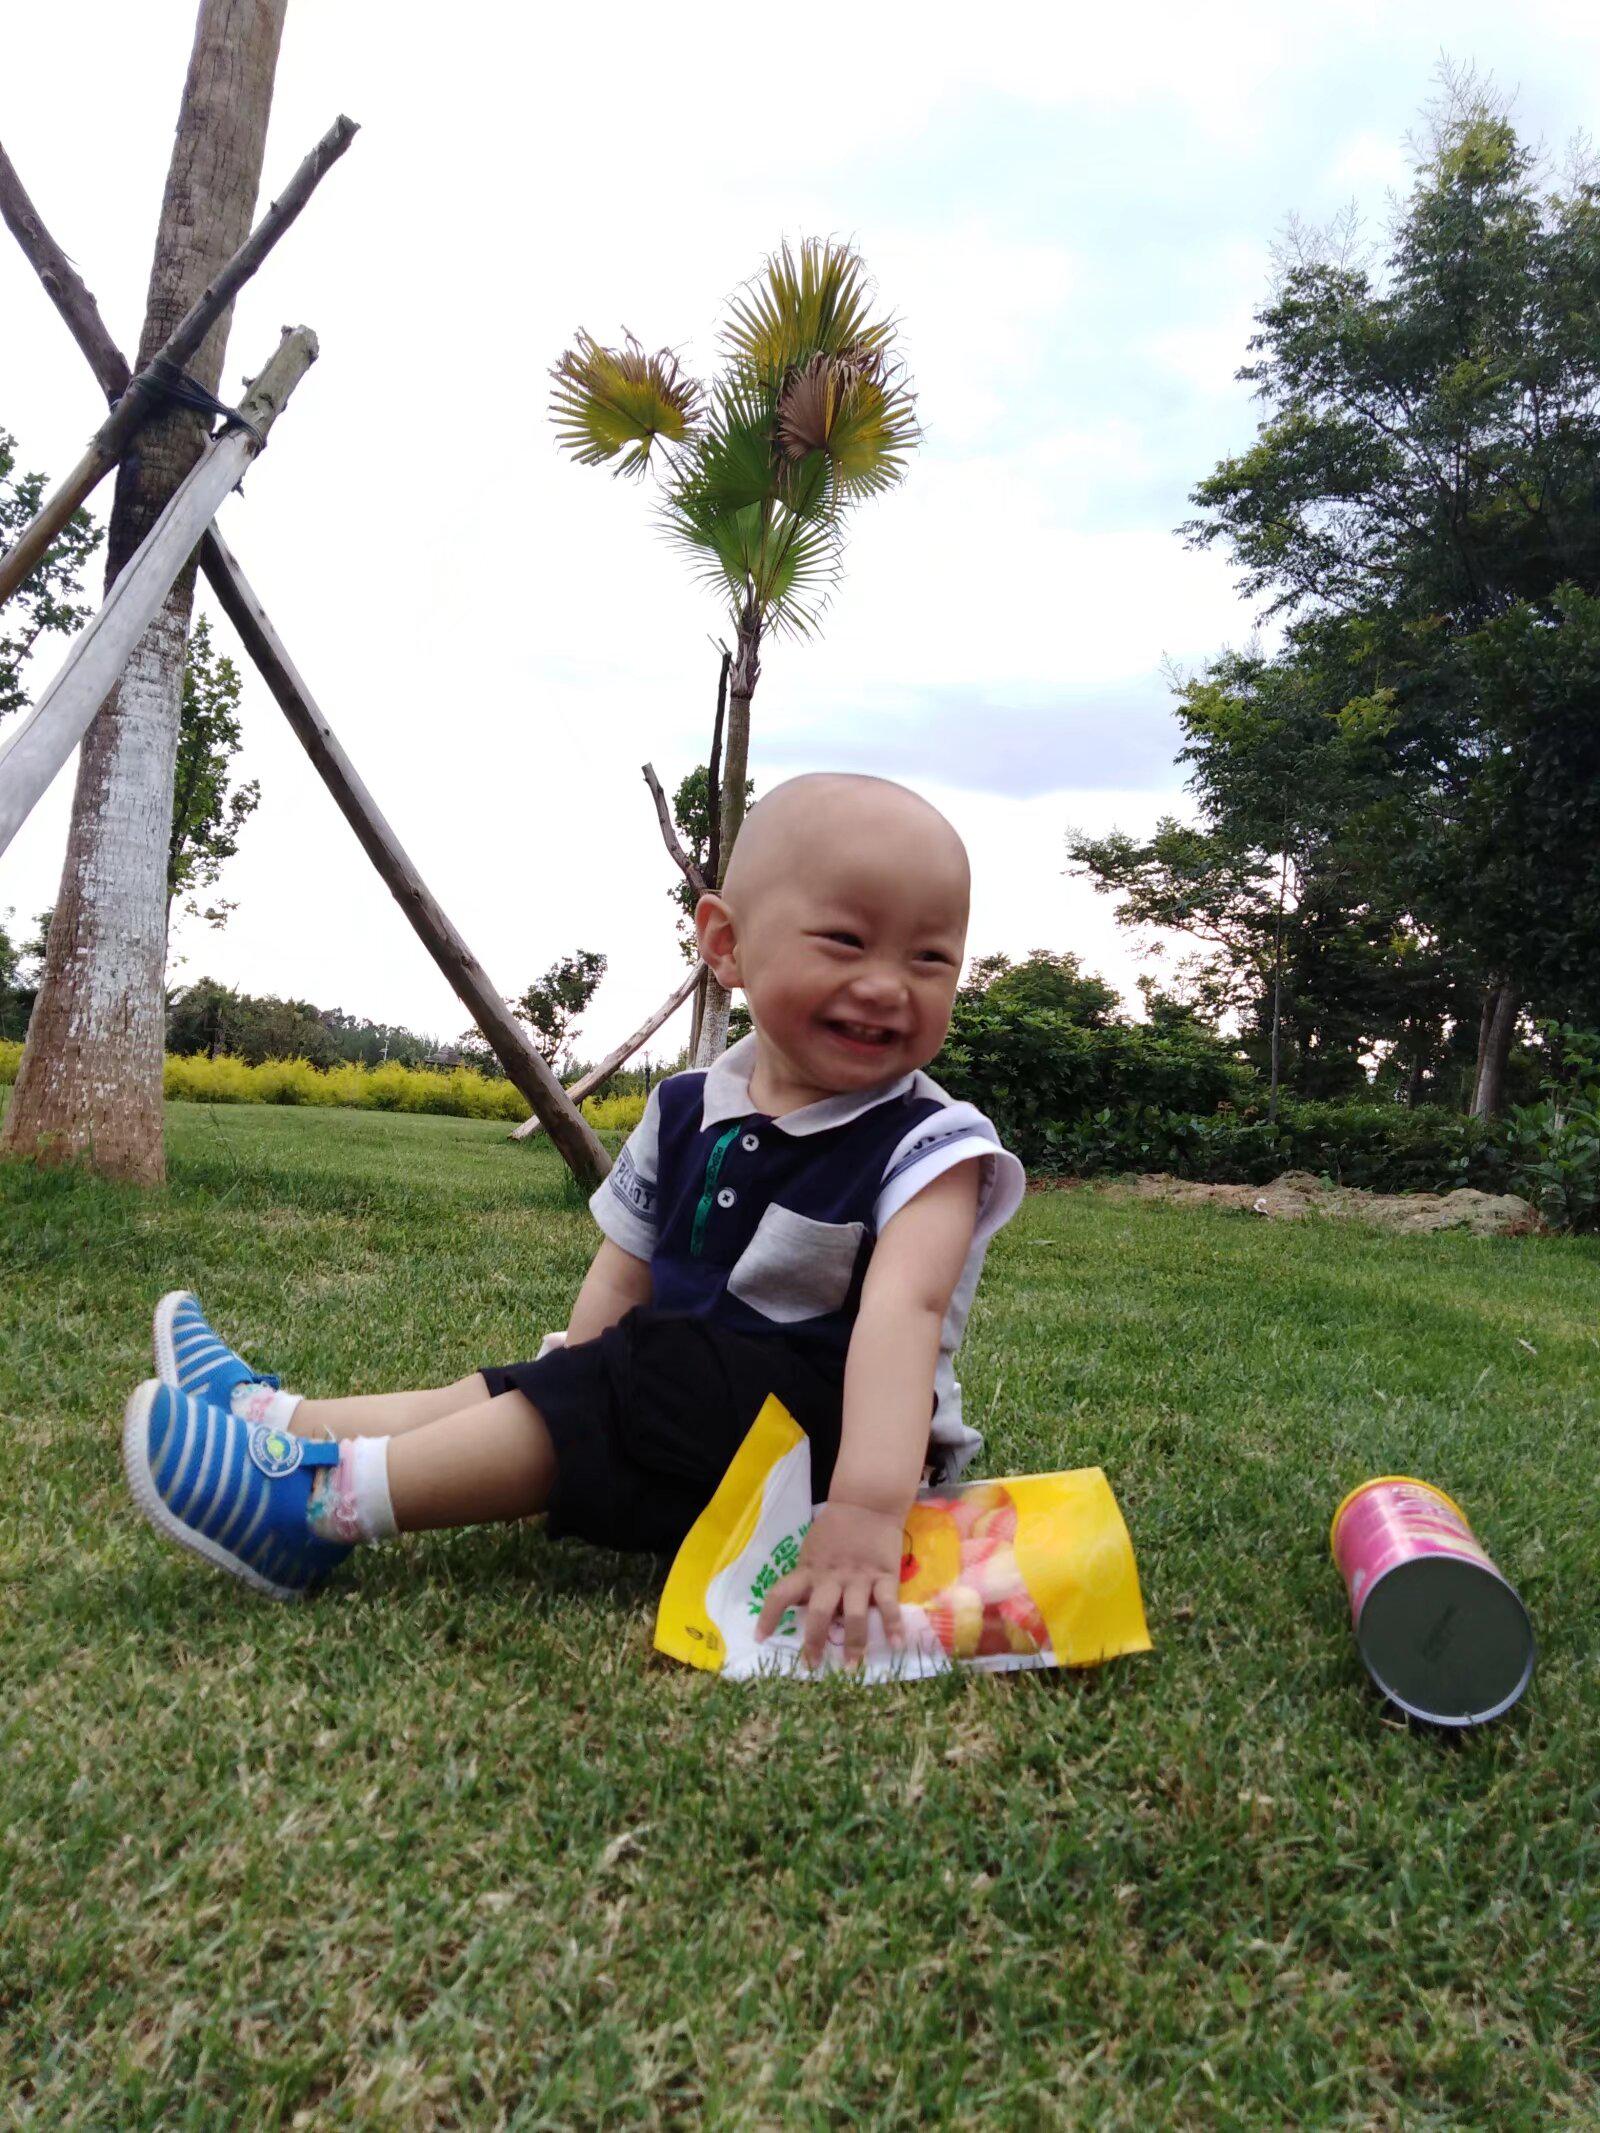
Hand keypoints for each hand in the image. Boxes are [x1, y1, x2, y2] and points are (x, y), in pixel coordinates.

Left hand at [755, 1500, 905, 1669]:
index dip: (768, 1617)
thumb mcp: (812, 1551)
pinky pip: (888, 1605)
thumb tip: (800, 1607)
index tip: (760, 1638)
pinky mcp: (884, 1575)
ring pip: (854, 1615)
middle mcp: (831, 1577)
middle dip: (815, 1642)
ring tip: (851, 1667)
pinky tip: (896, 1644)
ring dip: (853, 1644)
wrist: (867, 1503)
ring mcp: (859, 1577)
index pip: (781, 1594)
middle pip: (819, 1613)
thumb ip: (808, 1577)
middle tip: (813, 1665)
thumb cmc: (835, 1529)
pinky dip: (893, 1626)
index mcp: (809, 1570)